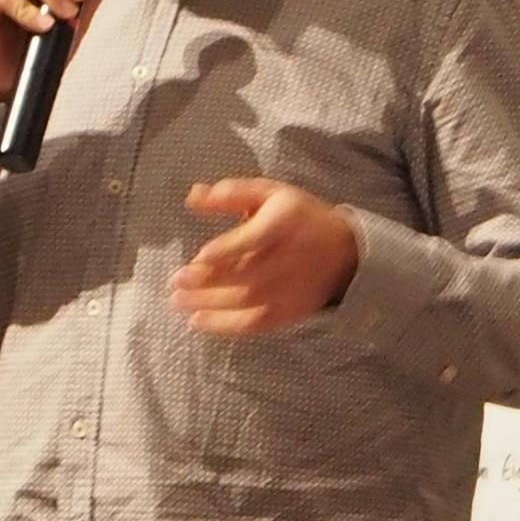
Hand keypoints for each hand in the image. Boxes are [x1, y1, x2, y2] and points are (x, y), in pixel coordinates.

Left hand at [170, 177, 360, 335]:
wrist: (344, 252)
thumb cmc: (297, 217)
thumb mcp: (269, 194)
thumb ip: (231, 195)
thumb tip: (191, 196)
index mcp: (284, 223)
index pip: (253, 240)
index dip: (225, 250)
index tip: (198, 257)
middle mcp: (289, 258)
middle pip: (244, 274)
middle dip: (207, 281)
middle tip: (175, 283)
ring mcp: (290, 289)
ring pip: (245, 300)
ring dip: (208, 304)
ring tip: (178, 302)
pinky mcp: (289, 312)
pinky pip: (254, 323)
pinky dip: (225, 325)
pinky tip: (198, 322)